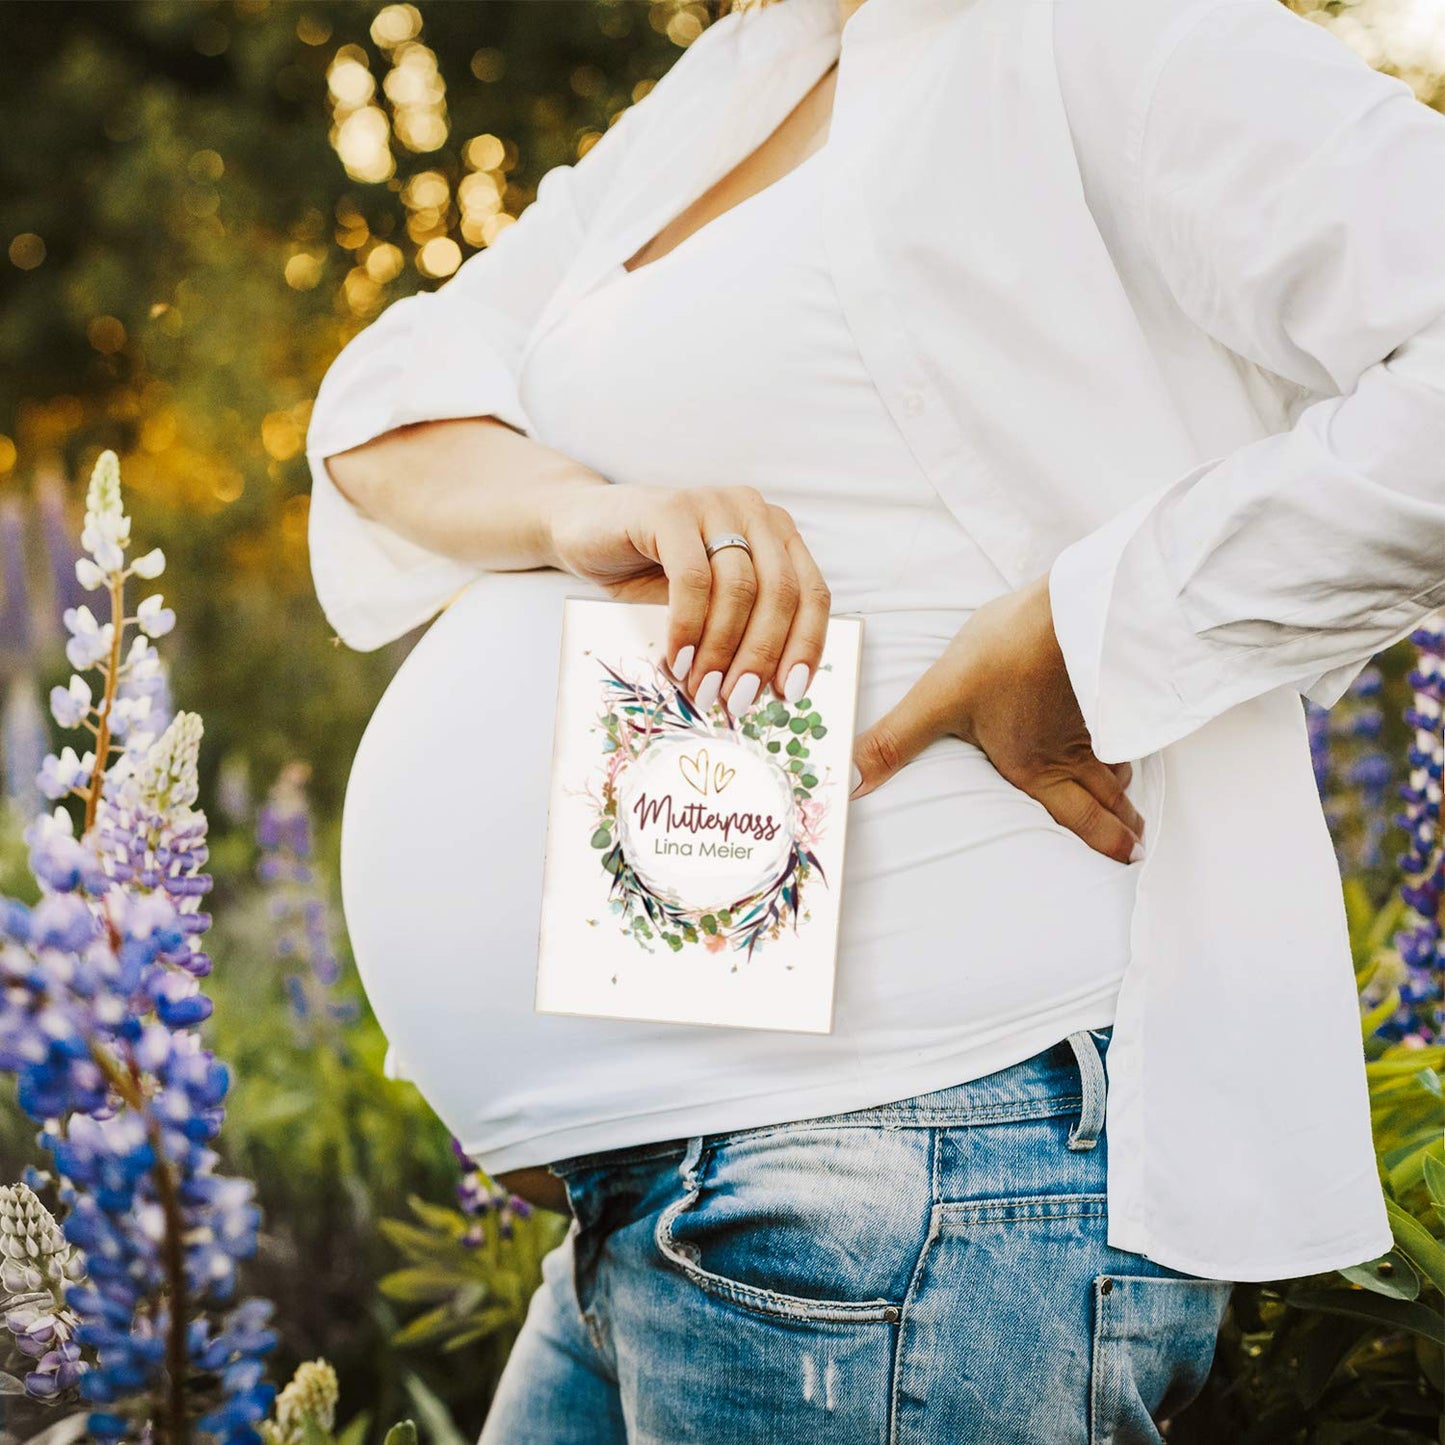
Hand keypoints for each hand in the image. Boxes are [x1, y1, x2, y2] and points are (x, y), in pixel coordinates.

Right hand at [545, 482, 831, 713]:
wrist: (581, 527)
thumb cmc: (648, 572)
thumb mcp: (705, 601)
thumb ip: (738, 627)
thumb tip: (761, 690)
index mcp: (775, 533)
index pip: (811, 593)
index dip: (806, 645)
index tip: (790, 692)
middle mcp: (753, 512)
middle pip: (779, 593)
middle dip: (761, 656)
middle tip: (738, 700)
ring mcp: (713, 505)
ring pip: (738, 589)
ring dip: (722, 650)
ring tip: (703, 689)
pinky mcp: (670, 510)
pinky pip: (692, 579)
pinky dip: (688, 627)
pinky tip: (678, 660)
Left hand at [849, 572, 1145, 864]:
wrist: (1070, 606)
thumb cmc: (1005, 654)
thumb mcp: (938, 699)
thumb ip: (895, 741)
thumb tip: (851, 781)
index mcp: (1033, 766)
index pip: (1077, 815)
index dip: (1103, 840)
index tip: (1128, 858)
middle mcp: (1072, 752)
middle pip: (1108, 796)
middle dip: (1123, 823)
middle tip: (1139, 844)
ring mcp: (1098, 719)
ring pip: (1120, 761)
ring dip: (1125, 783)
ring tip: (1129, 795)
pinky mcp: (1111, 686)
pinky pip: (1125, 726)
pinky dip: (1130, 739)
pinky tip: (1126, 732)